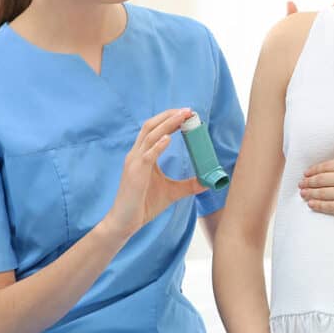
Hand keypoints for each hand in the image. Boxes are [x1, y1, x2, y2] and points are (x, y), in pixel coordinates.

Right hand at [103, 108, 204, 239]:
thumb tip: (207, 182)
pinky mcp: (135, 174)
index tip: (187, 114)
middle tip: (188, 110)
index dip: (170, 120)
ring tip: (182, 117)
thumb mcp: (172, 192)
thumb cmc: (144, 205)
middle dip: (169, 116)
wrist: (125, 222)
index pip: (155, 130)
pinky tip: (169, 138)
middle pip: (151, 126)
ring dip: (167, 124)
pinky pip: (147, 156)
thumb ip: (188, 185)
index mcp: (143, 155)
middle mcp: (136, 155)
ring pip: (149, 136)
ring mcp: (134, 163)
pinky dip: (158, 146)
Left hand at [298, 147, 333, 221]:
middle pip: (321, 179)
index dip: (315, 170)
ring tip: (303, 195)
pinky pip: (330, 207)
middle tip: (301, 184)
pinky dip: (318, 206)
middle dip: (309, 182)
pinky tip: (312, 205)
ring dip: (310, 194)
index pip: (327, 166)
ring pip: (323, 193)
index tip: (307, 173)